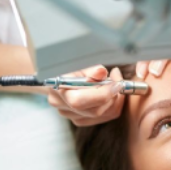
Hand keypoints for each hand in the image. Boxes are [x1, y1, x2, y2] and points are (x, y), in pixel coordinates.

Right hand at [47, 58, 170, 126]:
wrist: (51, 63)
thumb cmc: (68, 53)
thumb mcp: (76, 52)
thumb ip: (88, 65)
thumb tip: (101, 73)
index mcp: (57, 85)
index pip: (80, 97)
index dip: (101, 92)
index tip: (116, 81)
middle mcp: (60, 102)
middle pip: (91, 108)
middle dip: (109, 95)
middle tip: (119, 80)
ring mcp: (68, 112)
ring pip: (100, 114)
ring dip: (112, 99)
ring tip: (113, 79)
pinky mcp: (78, 117)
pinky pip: (101, 116)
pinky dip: (110, 105)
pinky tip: (111, 90)